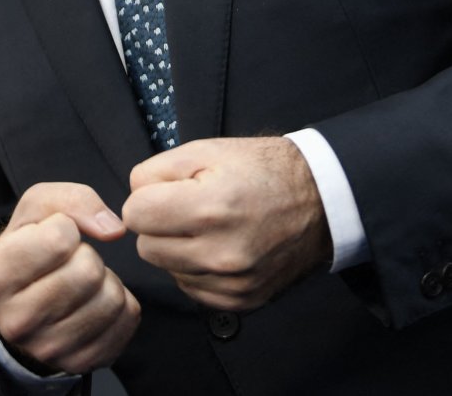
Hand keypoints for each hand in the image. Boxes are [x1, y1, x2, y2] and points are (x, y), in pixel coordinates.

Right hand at [0, 182, 140, 375]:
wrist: (18, 307)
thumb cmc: (28, 250)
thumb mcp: (34, 212)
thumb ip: (71, 200)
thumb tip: (114, 230)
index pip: (60, 238)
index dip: (65, 227)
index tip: (52, 239)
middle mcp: (17, 320)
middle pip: (88, 271)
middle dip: (88, 256)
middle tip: (71, 262)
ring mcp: (49, 348)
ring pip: (111, 298)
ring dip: (105, 280)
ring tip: (83, 283)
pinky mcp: (80, 363)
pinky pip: (126, 319)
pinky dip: (120, 303)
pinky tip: (95, 302)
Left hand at [122, 136, 331, 310]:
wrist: (320, 201)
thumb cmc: (261, 170)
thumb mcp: (206, 150)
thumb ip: (155, 170)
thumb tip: (130, 196)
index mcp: (209, 208)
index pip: (134, 215)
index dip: (146, 198)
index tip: (169, 192)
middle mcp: (220, 253)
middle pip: (146, 247)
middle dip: (159, 226)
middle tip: (189, 208)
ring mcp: (232, 282)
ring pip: (167, 269)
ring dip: (177, 250)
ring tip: (210, 227)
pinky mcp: (241, 301)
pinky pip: (191, 288)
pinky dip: (196, 269)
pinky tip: (219, 247)